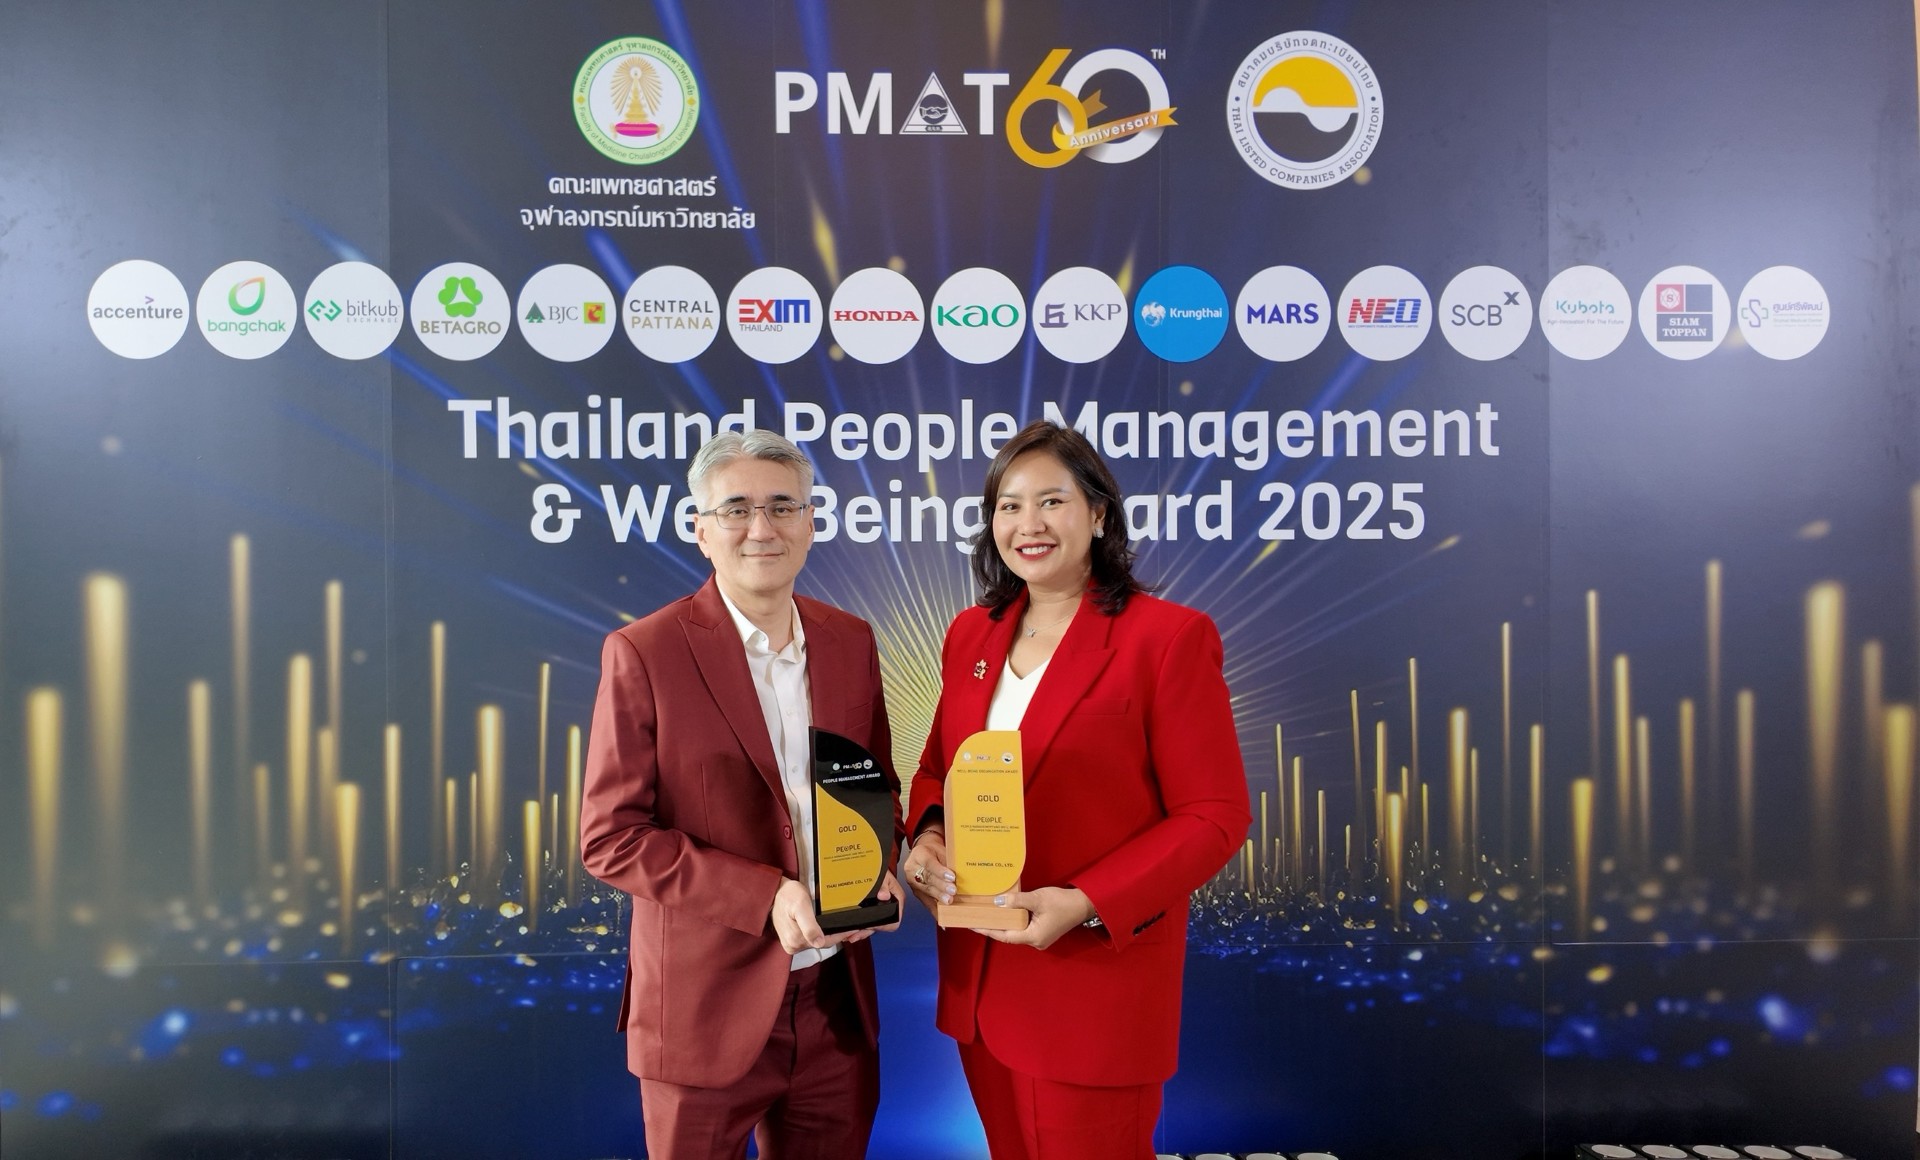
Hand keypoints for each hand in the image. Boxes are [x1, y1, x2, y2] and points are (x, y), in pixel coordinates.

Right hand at [770, 877, 854, 954]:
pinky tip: (830, 927)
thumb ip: (809, 925)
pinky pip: (812, 939)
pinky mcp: (792, 940)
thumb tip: (818, 943)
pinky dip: (822, 934)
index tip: (857, 928)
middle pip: (823, 943)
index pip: (826, 941)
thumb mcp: (800, 905)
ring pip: (818, 942)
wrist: (774, 892)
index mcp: (796, 939)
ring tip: (845, 926)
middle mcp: (794, 946)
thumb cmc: (788, 895)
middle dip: (839, 935)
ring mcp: (792, 944)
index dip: (842, 935)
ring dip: (831, 935)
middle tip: (855, 926)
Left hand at [844, 872, 905, 942]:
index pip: (895, 920)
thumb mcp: (882, 875)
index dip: (884, 925)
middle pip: (882, 925)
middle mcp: (890, 905)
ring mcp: (882, 908)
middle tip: (856, 934)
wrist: (870, 865)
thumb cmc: (879, 868)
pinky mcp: (873, 909)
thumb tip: (884, 895)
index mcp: (897, 899)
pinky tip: (852, 929)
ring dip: (862, 931)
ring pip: (874, 925)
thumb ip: (884, 885)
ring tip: (851, 935)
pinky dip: (860, 926)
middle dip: (868, 931)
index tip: (873, 926)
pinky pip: (869, 921)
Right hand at [901, 831, 955, 911]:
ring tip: (949, 901)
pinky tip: (942, 915)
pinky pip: (926, 901)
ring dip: (938, 897)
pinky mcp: (916, 892)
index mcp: (919, 854)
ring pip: (926, 890)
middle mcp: (912, 868)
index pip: (929, 863)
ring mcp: (912, 882)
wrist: (924, 854)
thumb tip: (960, 874)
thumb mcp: (941, 851)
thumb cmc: (934, 852)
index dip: (940, 871)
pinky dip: (935, 909)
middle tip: (953, 891)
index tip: (951, 877)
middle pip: (927, 878)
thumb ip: (948, 862)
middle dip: (941, 886)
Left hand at [980, 886, 1094, 950]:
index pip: (1005, 936)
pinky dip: (1013, 921)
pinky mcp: (1042, 932)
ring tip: (987, 914)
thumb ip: (1017, 901)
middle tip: (977, 917)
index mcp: (1034, 937)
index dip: (988, 930)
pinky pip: (1023, 928)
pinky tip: (1005, 912)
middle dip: (993, 926)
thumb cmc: (1062, 902)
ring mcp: (1039, 938)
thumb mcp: (1038, 899)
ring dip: (1003, 923)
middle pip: (1009, 935)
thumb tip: (998, 902)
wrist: (1084, 904)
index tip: (973, 925)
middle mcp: (1035, 941)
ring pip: (1016, 931)